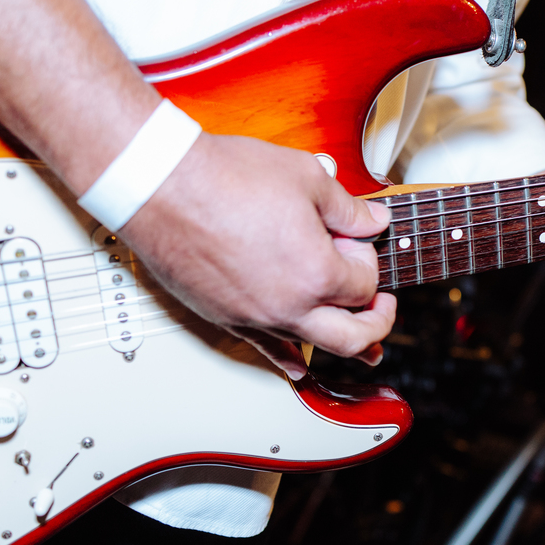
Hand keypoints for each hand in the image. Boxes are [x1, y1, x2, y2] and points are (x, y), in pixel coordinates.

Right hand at [119, 133, 394, 377]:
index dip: (367, 257)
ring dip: (342, 344)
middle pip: (353, 337)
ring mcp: (254, 317)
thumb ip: (348, 209)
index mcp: (317, 273)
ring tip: (365, 345)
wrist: (161, 183)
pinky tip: (299, 368)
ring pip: (310, 349)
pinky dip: (288, 361)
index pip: (365, 284)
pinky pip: (265, 351)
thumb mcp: (307, 177)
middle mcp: (289, 306)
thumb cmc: (228, 176)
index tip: (354, 238)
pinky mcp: (223, 317)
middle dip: (377, 322)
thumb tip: (374, 222)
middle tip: (383, 306)